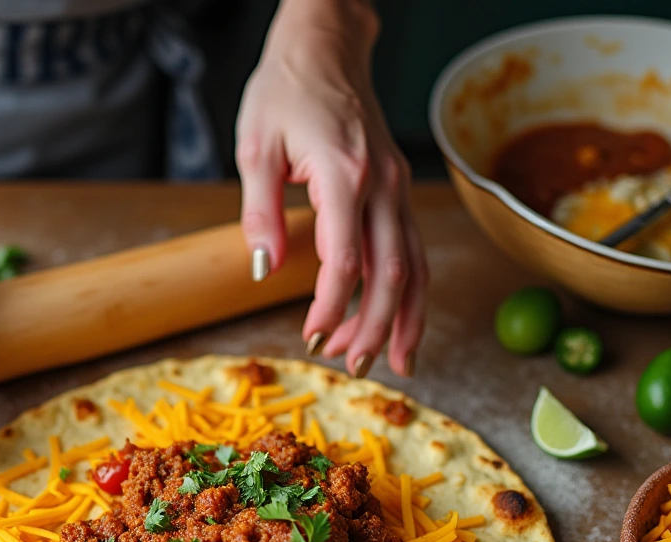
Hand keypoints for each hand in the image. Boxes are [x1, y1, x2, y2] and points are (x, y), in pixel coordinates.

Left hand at [236, 0, 427, 377]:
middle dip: (376, 326)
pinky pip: (413, 249)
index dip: (330, 307)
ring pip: (415, 265)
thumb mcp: (256, 145)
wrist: (327, 44)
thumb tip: (265, 271)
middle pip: (392, 272)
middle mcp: (381, 184)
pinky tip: (402, 321)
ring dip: (405, 318)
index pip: (344, 260)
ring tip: (393, 362)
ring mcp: (396, 187)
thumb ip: (260, 211)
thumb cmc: (285, 89)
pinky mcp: (397, 191)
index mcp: (344, 174)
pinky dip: (411, 292)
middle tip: (355, 367)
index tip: (312, 340)